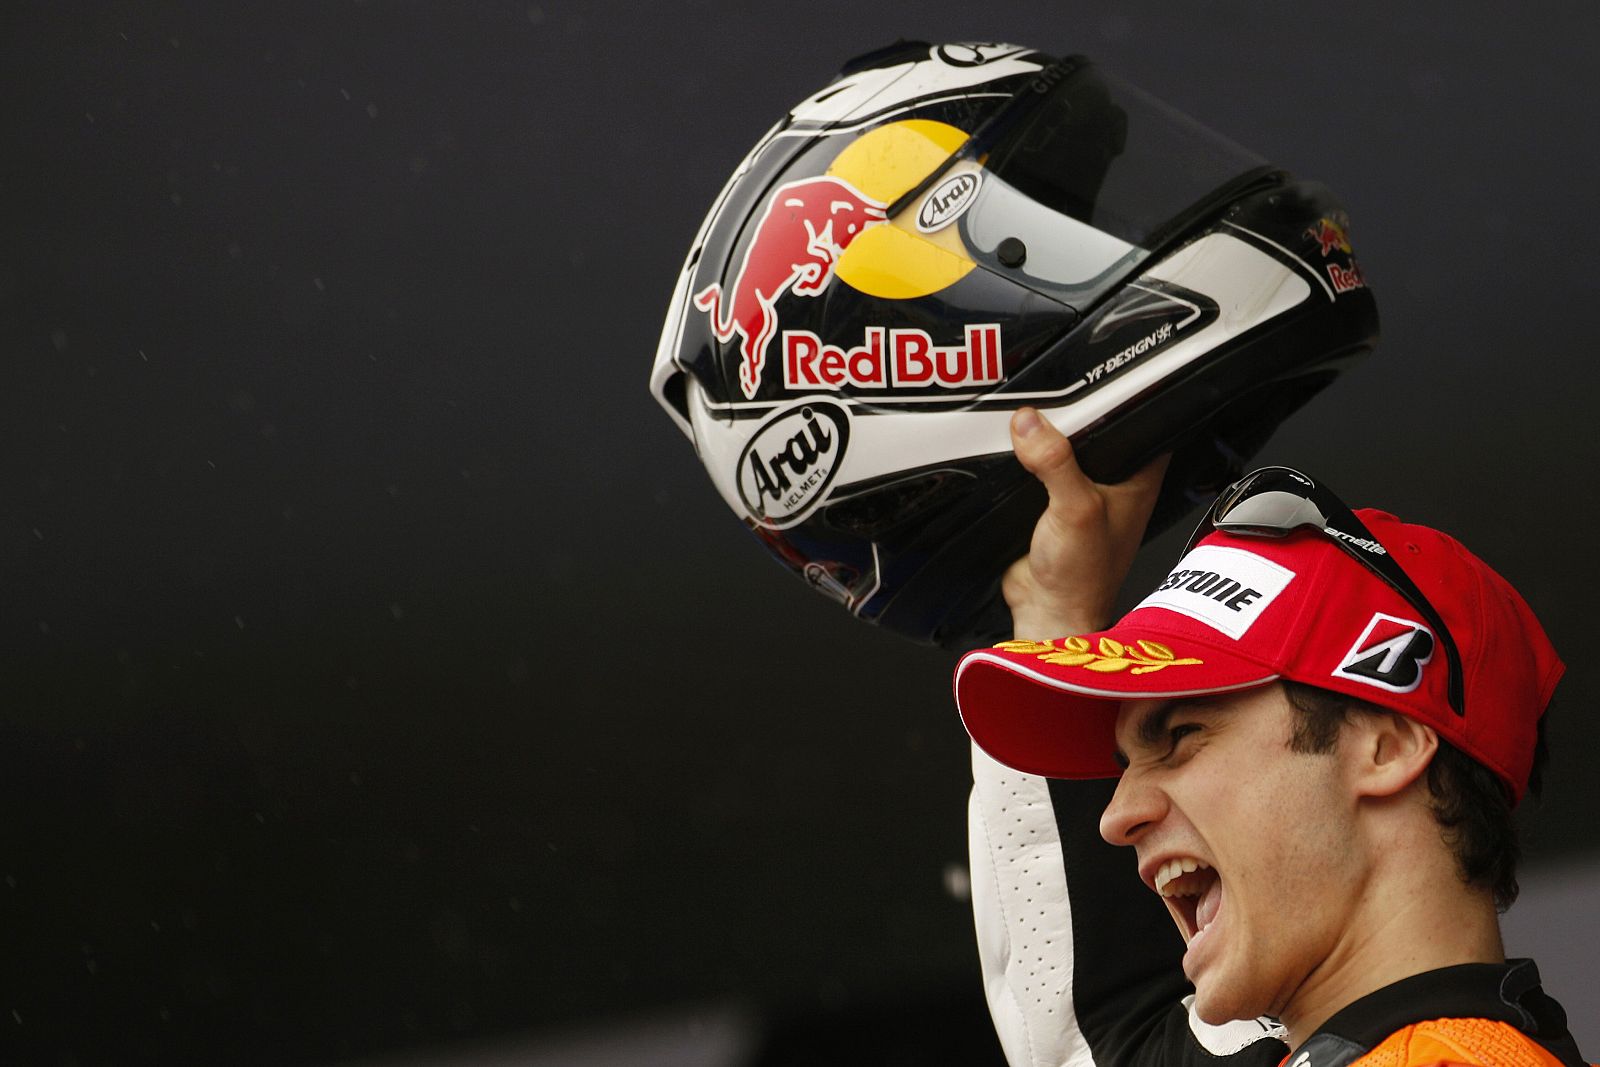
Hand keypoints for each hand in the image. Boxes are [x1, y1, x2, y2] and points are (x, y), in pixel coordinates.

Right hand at [1002, 408, 1170, 639]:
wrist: (1046, 610)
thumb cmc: (1083, 576)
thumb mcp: (1075, 508)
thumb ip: (1055, 462)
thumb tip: (1029, 423)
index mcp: (1137, 477)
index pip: (1140, 419)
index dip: (1124, 394)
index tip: (1098, 373)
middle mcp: (1112, 480)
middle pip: (1093, 426)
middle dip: (1071, 411)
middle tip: (1049, 392)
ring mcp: (1079, 491)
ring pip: (1061, 446)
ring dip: (1042, 438)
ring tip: (1025, 417)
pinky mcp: (1048, 502)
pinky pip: (1035, 468)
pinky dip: (1023, 459)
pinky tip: (1011, 450)